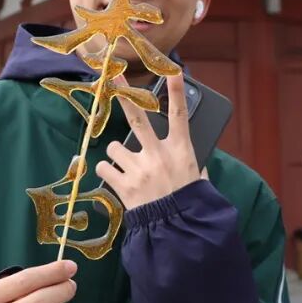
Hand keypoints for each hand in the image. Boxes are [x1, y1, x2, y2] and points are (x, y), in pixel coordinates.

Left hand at [95, 73, 201, 209]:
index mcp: (180, 150)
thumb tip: (189, 154)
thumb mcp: (197, 177)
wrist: (177, 231)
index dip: (176, 91)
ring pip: (115, 147)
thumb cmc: (189, 204)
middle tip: (113, 76)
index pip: (179, 114)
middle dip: (124, 94)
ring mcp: (139, 168)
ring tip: (127, 169)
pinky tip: (115, 180)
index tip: (172, 71)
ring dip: (117, 156)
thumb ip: (191, 161)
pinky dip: (106, 172)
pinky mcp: (123, 184)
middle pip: (137, 117)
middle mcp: (158, 154)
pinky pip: (104, 168)